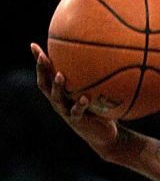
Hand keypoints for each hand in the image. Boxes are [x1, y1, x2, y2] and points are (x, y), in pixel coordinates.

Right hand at [31, 43, 121, 159]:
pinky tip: (85, 98)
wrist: (105, 135)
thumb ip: (94, 78)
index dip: (38, 62)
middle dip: (42, 70)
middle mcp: (59, 101)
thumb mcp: (95, 92)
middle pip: (44, 85)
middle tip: (42, 57)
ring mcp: (66, 112)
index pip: (45, 75)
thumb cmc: (99, 110)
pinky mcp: (78, 122)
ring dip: (57, 87)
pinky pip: (77, 112)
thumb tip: (103, 56)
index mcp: (60, 93)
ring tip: (60, 75)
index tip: (33, 45)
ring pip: (57, 99)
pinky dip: (80, 105)